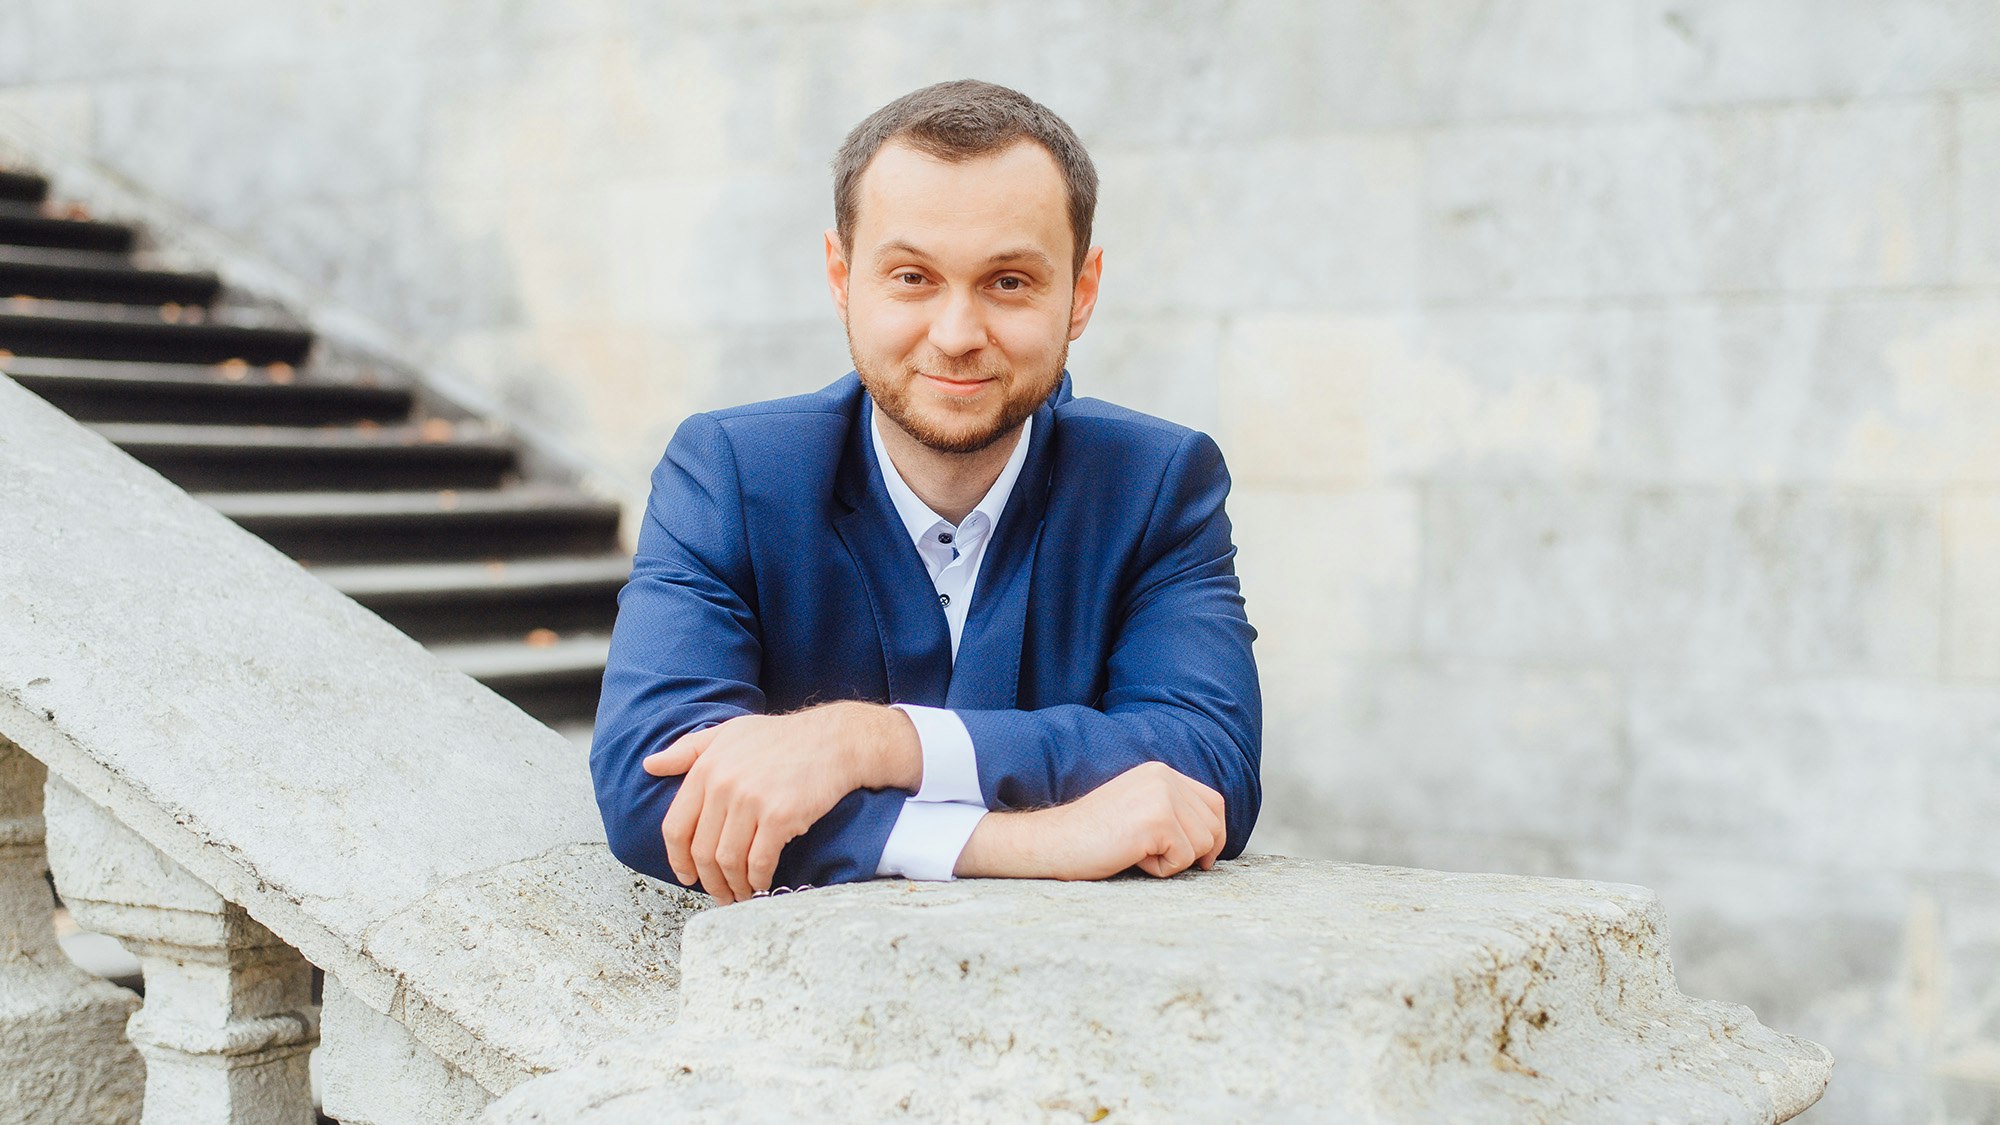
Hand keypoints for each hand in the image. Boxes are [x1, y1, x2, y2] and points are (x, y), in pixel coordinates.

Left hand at [642, 704, 916, 903]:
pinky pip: (759, 862)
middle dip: (708, 880)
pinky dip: (757, 880)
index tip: (688, 876)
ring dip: (732, 886)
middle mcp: (724, 784)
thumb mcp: (729, 732)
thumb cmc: (782, 738)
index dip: (678, 858)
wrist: (835, 740)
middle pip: (702, 850)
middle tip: (719, 893)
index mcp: (707, 767)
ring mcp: (751, 801)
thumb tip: (649, 764)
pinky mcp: (780, 816)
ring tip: (740, 894)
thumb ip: (688, 749)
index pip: (676, 825)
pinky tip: (761, 885)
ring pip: (728, 861)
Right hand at [954, 760, 1225, 880]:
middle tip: (1156, 858)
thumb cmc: (1092, 836)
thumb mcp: (1137, 810)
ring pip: (1203, 844)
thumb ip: (1172, 810)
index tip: (1198, 857)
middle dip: (1194, 852)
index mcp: (1160, 771)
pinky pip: (1183, 859)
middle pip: (1213, 826)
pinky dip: (1161, 870)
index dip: (1213, 834)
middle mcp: (1164, 777)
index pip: (1214, 802)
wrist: (1053, 841)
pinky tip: (1131, 857)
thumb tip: (1214, 836)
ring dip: (1174, 861)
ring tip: (1137, 853)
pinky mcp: (1157, 821)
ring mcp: (1162, 796)